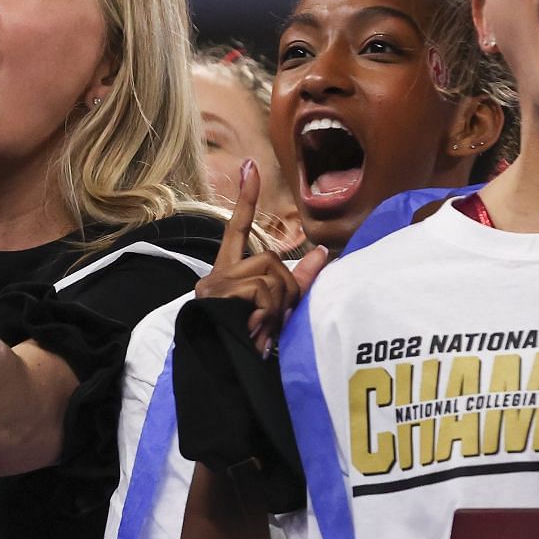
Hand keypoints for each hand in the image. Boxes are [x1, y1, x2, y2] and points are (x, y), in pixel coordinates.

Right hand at [195, 160, 327, 357]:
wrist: (224, 373)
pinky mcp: (219, 294)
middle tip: (275, 321)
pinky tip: (257, 329)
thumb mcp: (277, 308)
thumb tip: (323, 253)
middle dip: (286, 290)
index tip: (251, 166)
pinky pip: (263, 288)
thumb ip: (298, 280)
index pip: (237, 228)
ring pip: (270, 274)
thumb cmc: (250, 343)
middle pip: (270, 260)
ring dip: (280, 303)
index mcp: (227, 274)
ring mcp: (215, 285)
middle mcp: (216, 275)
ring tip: (265, 329)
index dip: (247, 198)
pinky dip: (270, 309)